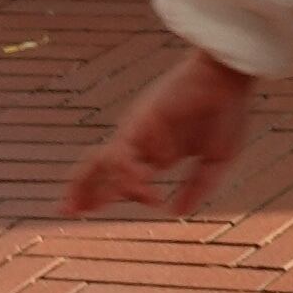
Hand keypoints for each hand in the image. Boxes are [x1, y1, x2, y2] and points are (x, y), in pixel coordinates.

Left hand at [64, 48, 252, 216]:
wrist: (227, 80)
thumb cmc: (226, 112)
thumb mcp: (216, 160)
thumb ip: (197, 187)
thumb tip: (176, 213)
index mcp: (160, 150)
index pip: (126, 176)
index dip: (120, 194)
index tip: (130, 204)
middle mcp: (143, 142)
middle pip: (102, 168)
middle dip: (84, 190)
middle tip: (65, 211)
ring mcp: (138, 132)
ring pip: (101, 162)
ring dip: (88, 186)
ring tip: (76, 208)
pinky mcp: (138, 124)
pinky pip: (121, 156)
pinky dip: (128, 177)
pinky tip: (147, 191)